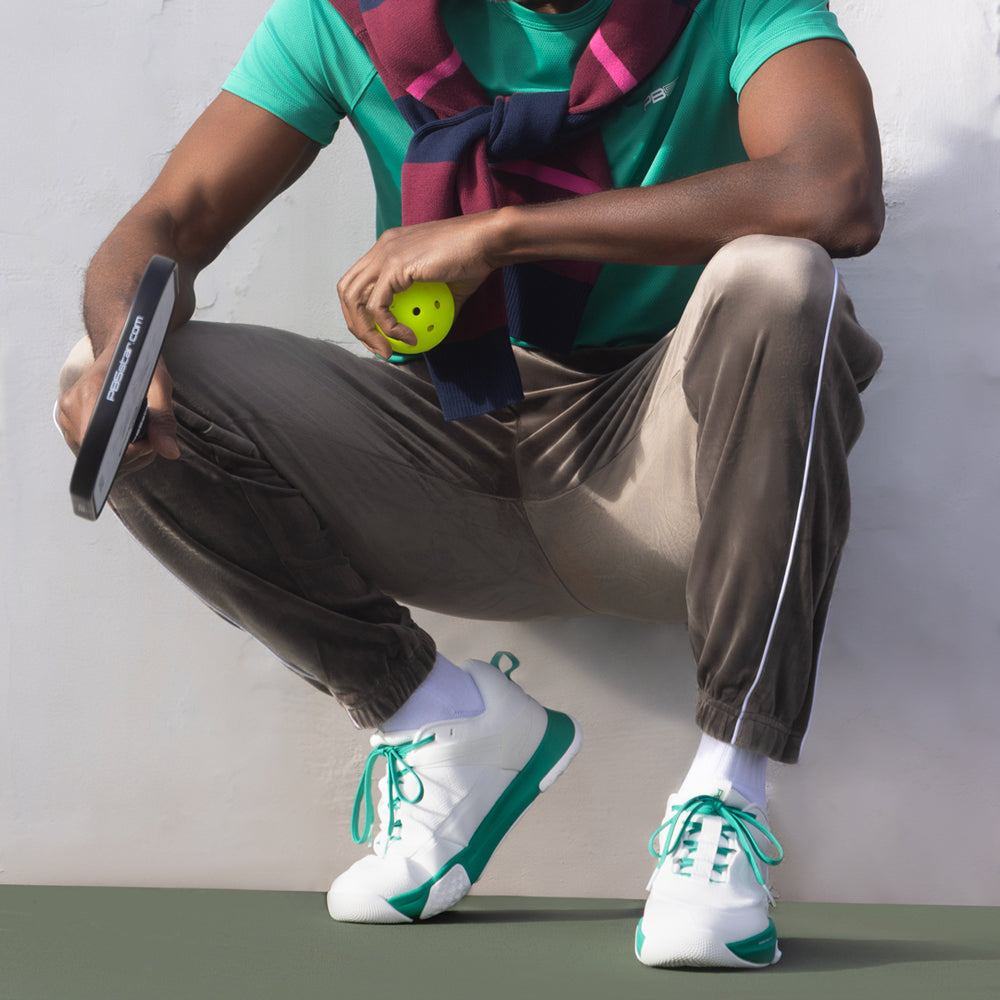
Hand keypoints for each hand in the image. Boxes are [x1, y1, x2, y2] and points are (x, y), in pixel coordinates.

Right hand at [57, 346, 179, 472]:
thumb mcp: (159, 385)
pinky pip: (93, 451)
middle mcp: (72, 406)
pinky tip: (130, 438)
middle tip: (151, 438)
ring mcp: (67, 417)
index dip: (128, 451)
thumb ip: (163, 420)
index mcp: (91, 391)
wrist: (121, 350)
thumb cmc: (139, 364)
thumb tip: (170, 451)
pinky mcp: (70, 425)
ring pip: (97, 456)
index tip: (148, 445)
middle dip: (131, 455)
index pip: (102, 440)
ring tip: (141, 435)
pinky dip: (115, 452)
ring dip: (125, 455)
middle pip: (100, 452)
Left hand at [337, 212, 503, 357]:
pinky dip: (390, 328)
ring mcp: (385, 254)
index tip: (379, 336)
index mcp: (390, 248)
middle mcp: (382, 248)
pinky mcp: (394, 265)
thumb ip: (432, 306)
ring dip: (366, 331)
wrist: (487, 241)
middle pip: (347, 290)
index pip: (359, 282)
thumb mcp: (449, 289)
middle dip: (356, 324)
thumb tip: (428, 333)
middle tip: (378, 347)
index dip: (362, 312)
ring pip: (354, 299)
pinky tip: (408, 339)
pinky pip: (379, 306)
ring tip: (387, 350)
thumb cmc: (475, 258)